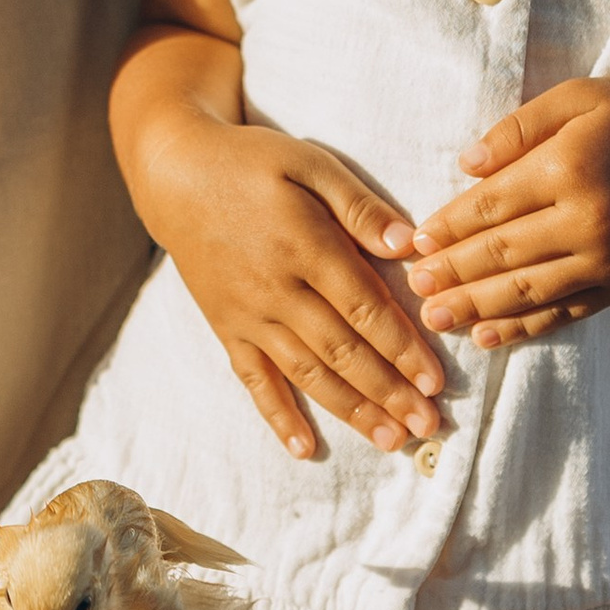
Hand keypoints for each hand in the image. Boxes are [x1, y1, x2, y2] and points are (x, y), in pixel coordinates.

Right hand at [139, 108, 446, 459]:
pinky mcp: (226, 327)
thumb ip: (359, 205)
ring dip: (350, 410)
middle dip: (388, 392)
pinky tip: (303, 447)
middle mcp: (276, 289)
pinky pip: (252, 379)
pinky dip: (276, 415)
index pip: (363, 309)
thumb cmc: (252, 162)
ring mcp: (248, 314)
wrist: (174, 174)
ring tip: (389, 440)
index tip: (435, 381)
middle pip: (341, 351)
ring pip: (306, 373)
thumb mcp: (309, 163)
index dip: (402, 348)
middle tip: (426, 426)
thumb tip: (409, 244)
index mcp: (304, 244)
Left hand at [408, 76, 609, 346]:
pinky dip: (522, 328)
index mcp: (570, 167)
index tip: (416, 241)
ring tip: (434, 318)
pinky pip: (564, 312)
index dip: (448, 226)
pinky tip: (486, 335)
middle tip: (411, 287)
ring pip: (527, 291)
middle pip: (501, 253)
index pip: (492, 205)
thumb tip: (465, 165)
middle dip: (451, 273)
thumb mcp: (581, 98)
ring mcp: (608, 259)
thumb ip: (519, 127)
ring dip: (474, 307)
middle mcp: (589, 219)